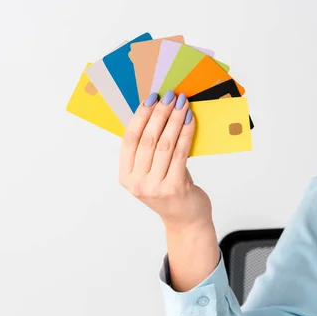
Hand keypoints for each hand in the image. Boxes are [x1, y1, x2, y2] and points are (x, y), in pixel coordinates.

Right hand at [119, 91, 212, 230]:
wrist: (185, 219)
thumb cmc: (170, 189)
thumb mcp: (152, 171)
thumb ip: (149, 149)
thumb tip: (157, 110)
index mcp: (126, 176)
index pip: (129, 139)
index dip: (140, 116)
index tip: (151, 98)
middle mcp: (137, 183)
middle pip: (147, 139)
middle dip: (160, 113)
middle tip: (170, 96)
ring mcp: (154, 187)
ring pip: (164, 144)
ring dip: (174, 120)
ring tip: (182, 104)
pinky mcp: (174, 188)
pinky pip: (180, 153)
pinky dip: (186, 134)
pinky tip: (190, 121)